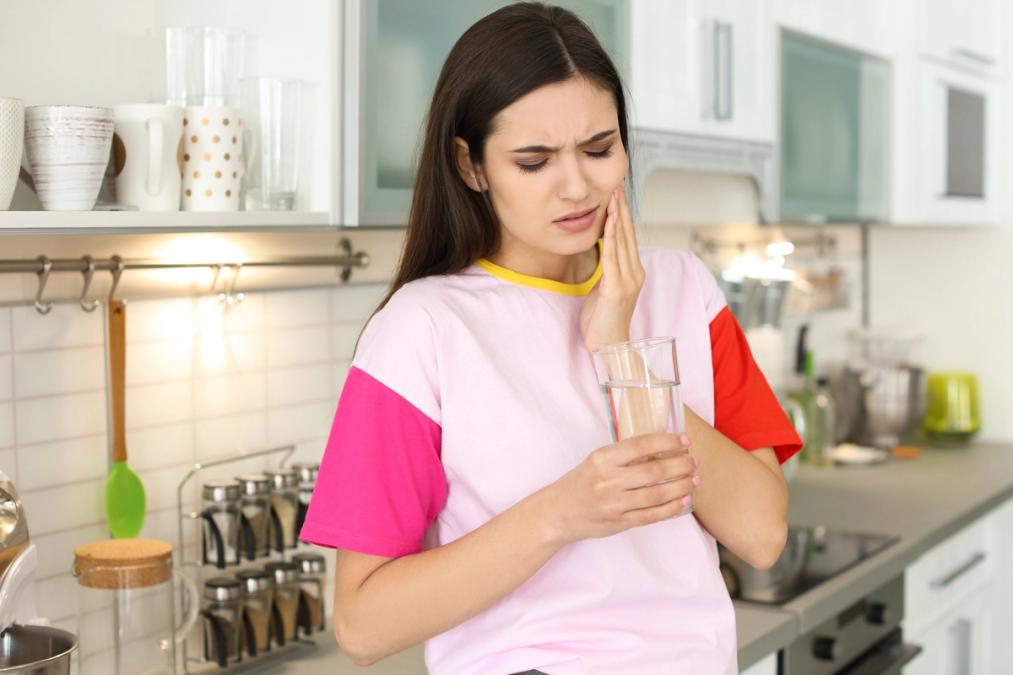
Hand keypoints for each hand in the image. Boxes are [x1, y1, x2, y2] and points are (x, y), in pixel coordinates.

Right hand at [541, 432, 699, 544]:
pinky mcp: (620, 522)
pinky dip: (671, 508)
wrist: (558, 513)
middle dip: (680, 465)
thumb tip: (661, 449)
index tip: (684, 439)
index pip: (640, 445)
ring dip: (681, 486)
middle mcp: (608, 481)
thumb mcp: (596, 461)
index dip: (666, 441)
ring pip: (657, 494)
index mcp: (602, 459)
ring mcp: (615, 504)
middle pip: (654, 471)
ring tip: (694, 479)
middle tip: (694, 461)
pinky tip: (684, 500)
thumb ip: (623, 456)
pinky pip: (652, 515)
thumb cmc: (581, 483)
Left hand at [579, 183, 644, 352]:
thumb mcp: (605, 290)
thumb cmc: (604, 321)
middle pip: (628, 234)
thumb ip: (608, 271)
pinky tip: (608, 222)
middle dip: (622, 209)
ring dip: (617, 217)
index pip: (628, 237)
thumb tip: (604, 252)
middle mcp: (634, 273)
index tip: (618, 194)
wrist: (610, 347)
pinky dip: (611, 238)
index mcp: (633, 272)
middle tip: (618, 185)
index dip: (623, 215)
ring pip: (622, 242)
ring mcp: (627, 280)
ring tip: (613, 196)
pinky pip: (613, 258)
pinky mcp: (616, 288)